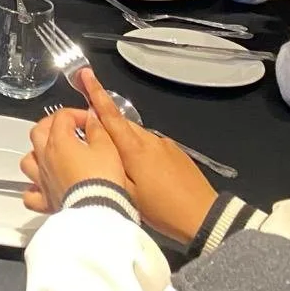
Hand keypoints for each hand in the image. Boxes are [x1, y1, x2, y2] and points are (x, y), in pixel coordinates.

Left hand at [19, 100, 127, 214]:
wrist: (98, 210)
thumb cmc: (103, 178)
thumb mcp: (107, 147)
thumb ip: (98, 130)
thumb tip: (92, 120)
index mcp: (59, 141)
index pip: (62, 117)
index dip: (77, 114)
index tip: (90, 120)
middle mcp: (45, 158)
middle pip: (38, 132)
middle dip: (51, 125)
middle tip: (67, 127)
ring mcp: (42, 179)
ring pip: (28, 161)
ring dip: (37, 155)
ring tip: (50, 155)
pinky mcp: (46, 200)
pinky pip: (31, 195)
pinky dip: (33, 190)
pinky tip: (42, 188)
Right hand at [76, 68, 216, 243]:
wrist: (204, 217)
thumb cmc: (162, 209)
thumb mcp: (127, 193)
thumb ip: (111, 164)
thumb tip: (98, 144)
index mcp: (134, 148)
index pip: (110, 114)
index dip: (96, 93)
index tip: (86, 74)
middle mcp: (149, 140)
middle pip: (121, 124)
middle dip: (106, 125)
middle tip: (93, 139)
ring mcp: (165, 145)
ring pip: (136, 136)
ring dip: (125, 142)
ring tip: (121, 165)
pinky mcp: (176, 153)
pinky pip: (151, 145)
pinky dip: (141, 152)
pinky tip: (144, 173)